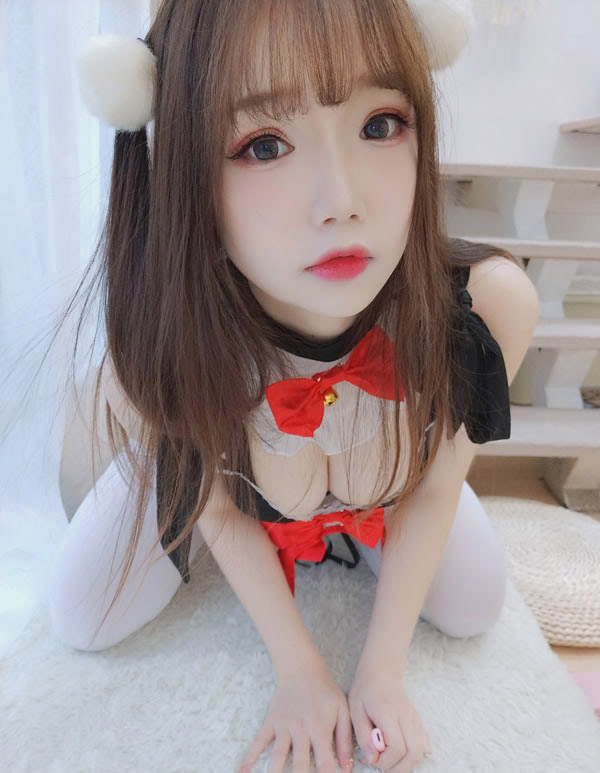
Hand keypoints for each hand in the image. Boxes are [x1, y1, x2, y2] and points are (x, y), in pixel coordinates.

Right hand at [238, 661, 354, 772]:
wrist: (301, 669)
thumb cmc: (325, 691)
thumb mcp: (342, 710)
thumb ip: (345, 739)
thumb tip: (347, 768)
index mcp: (320, 729)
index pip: (325, 763)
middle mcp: (300, 731)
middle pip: (300, 766)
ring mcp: (283, 727)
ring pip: (278, 757)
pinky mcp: (270, 723)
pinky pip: (258, 742)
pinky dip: (249, 757)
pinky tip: (243, 772)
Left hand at [347, 663, 430, 771]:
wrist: (382, 672)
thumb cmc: (365, 690)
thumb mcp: (355, 710)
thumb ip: (363, 736)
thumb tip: (372, 759)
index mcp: (389, 714)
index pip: (397, 747)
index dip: (385, 760)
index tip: (371, 759)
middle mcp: (406, 717)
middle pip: (414, 753)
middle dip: (399, 768)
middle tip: (382, 766)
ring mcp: (415, 720)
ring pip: (421, 752)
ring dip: (407, 764)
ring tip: (390, 761)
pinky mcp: (418, 722)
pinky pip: (424, 744)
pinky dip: (415, 755)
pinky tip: (402, 754)